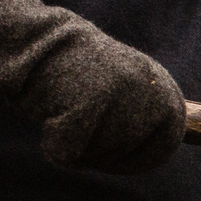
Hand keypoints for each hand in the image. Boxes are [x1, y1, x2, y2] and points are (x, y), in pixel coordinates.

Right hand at [0, 0, 184, 173]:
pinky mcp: (85, 108)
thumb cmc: (75, 69)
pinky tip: (51, 117)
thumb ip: (144, 112)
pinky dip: (56, 144)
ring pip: (98, 156)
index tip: (119, 160)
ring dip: (78, 146)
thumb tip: (159, 152)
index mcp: (159, 85)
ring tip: (65, 109)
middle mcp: (145, 90)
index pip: (167, 144)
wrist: (34, 40)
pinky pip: (70, 154)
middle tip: (81, 131)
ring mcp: (118, 98)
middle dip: (102, 156)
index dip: (140, 160)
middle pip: (128, 157)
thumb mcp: (124, 83)